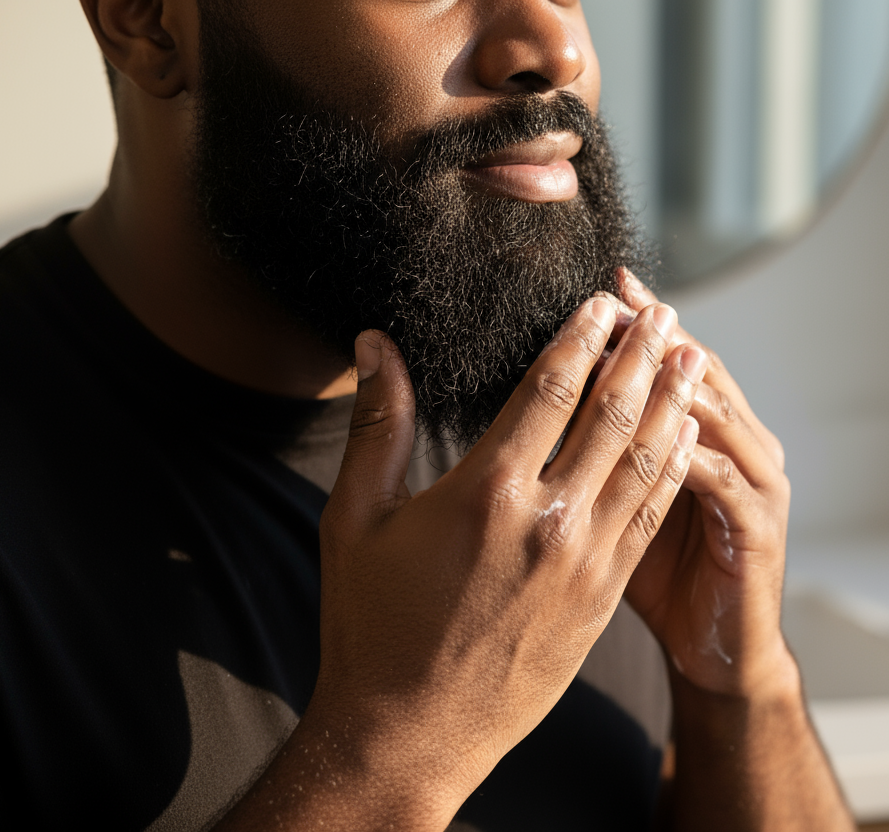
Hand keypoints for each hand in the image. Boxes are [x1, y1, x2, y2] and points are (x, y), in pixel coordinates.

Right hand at [309, 297, 705, 816]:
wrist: (410, 732)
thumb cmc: (371, 624)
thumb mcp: (356, 518)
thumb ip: (378, 425)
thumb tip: (373, 346)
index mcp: (485, 492)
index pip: (549, 390)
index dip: (580, 339)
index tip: (602, 304)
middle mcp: (547, 520)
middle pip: (611, 416)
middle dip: (642, 357)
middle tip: (663, 314)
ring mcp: (584, 564)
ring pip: (644, 463)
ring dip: (672, 404)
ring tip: (691, 359)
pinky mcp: (601, 600)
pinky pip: (649, 520)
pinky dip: (671, 472)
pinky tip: (683, 441)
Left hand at [618, 270, 794, 697]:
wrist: (710, 645)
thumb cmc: (657, 572)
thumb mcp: (623, 499)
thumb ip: (600, 451)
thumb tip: (544, 407)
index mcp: (698, 437)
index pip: (664, 367)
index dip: (633, 330)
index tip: (601, 293)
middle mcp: (732, 447)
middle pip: (694, 374)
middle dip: (654, 337)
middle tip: (619, 300)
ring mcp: (751, 484)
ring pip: (715, 416)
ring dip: (677, 381)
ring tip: (644, 345)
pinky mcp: (756, 529)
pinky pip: (724, 482)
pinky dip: (695, 454)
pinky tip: (669, 430)